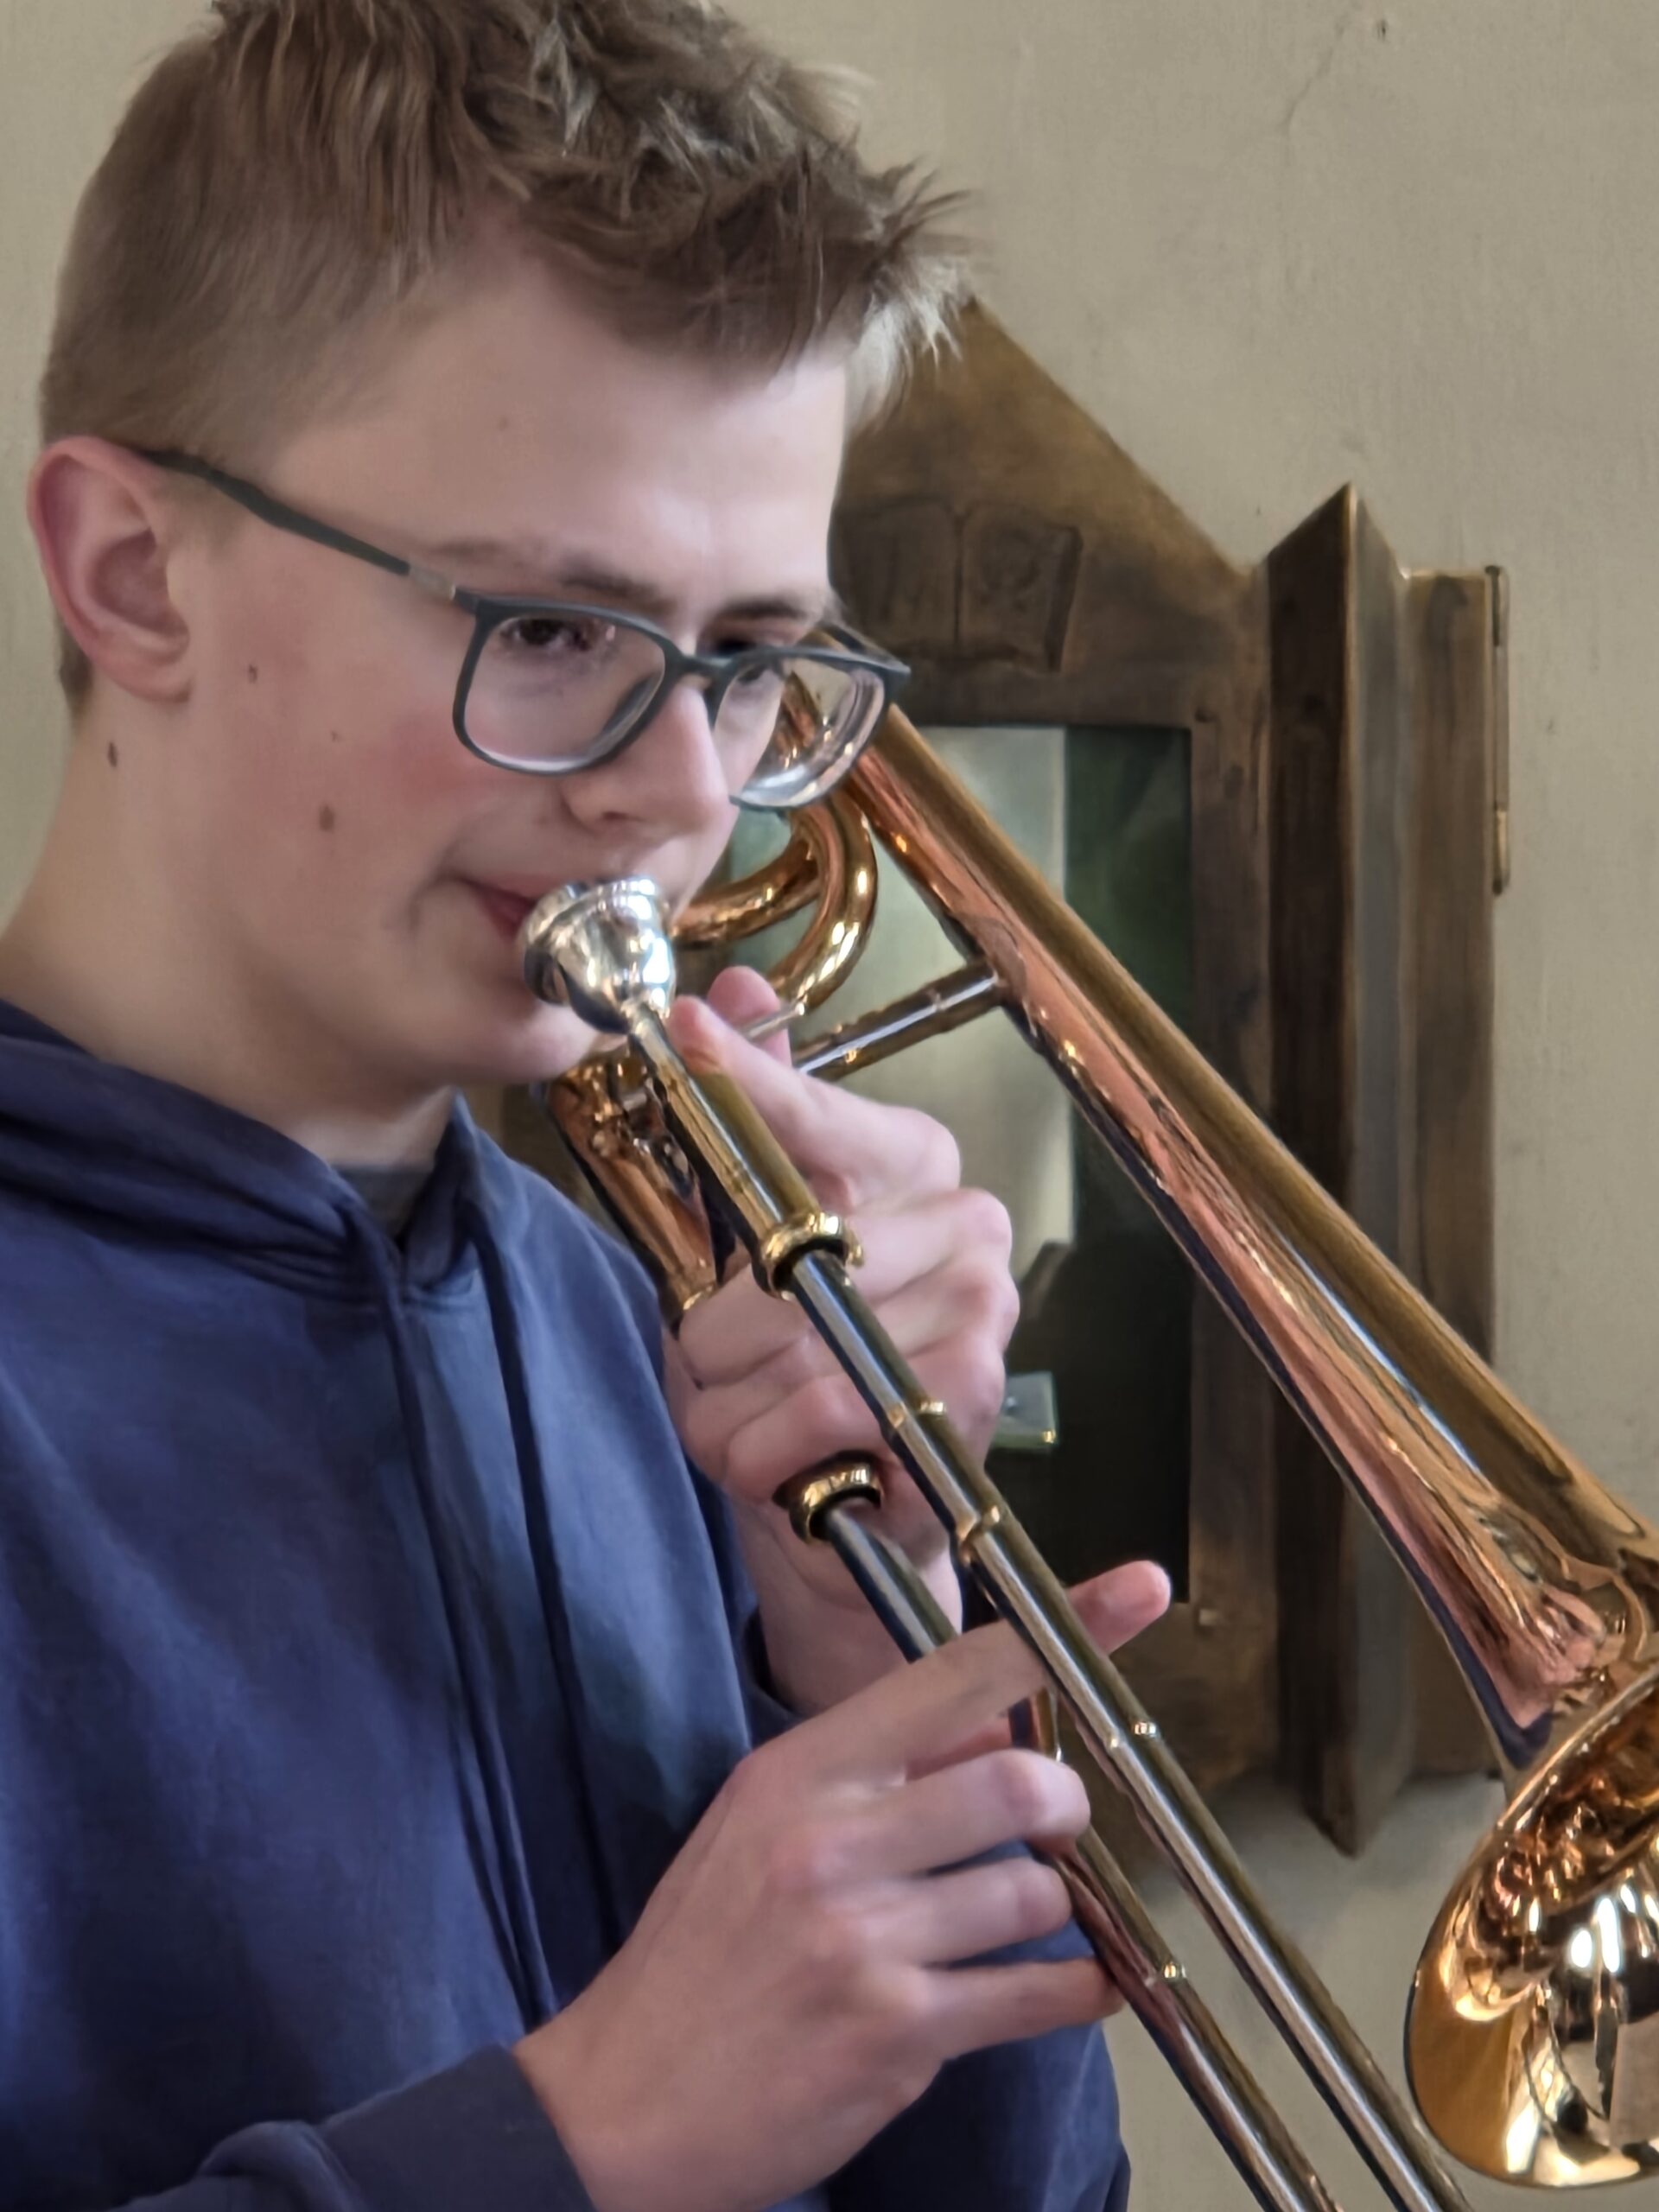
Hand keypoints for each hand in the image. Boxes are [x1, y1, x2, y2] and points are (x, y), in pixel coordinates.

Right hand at [517, 1565, 1168, 2211]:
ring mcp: (864, 1938)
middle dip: (1066, 1807)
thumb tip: (995, 1730)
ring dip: (1054, 1911)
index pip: (955, 1674)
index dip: (1062, 1631)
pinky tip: (1079, 1987)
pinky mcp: (896, 2032)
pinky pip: (1036, 1996)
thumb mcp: (758, 1826)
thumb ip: (875, 1772)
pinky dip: (1078, 1990)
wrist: (621, 2102)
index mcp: (800, 1770)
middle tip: (1059, 1828)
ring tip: (1014, 1926)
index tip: (1134, 1591)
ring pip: (1034, 1895)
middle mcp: (831, 1841)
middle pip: (1019, 1783)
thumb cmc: (700, 1956)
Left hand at [663, 967, 1019, 1710]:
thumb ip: (749, 1126)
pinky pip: (830, 1403)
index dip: (742, 1079)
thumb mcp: (746, 1253)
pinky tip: (780, 1468)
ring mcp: (982, 1298)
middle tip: (711, 1375)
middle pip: (784, 1247)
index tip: (684, 1033)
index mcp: (912, 1161)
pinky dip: (773, 1449)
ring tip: (740, 1428)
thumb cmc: (791, 1378)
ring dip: (730, 1405)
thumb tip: (728, 992)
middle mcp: (965, 1215)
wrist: (847, 1516)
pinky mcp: (976, 1384)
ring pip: (796, 1337)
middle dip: (711, 1335)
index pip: (812, 1111)